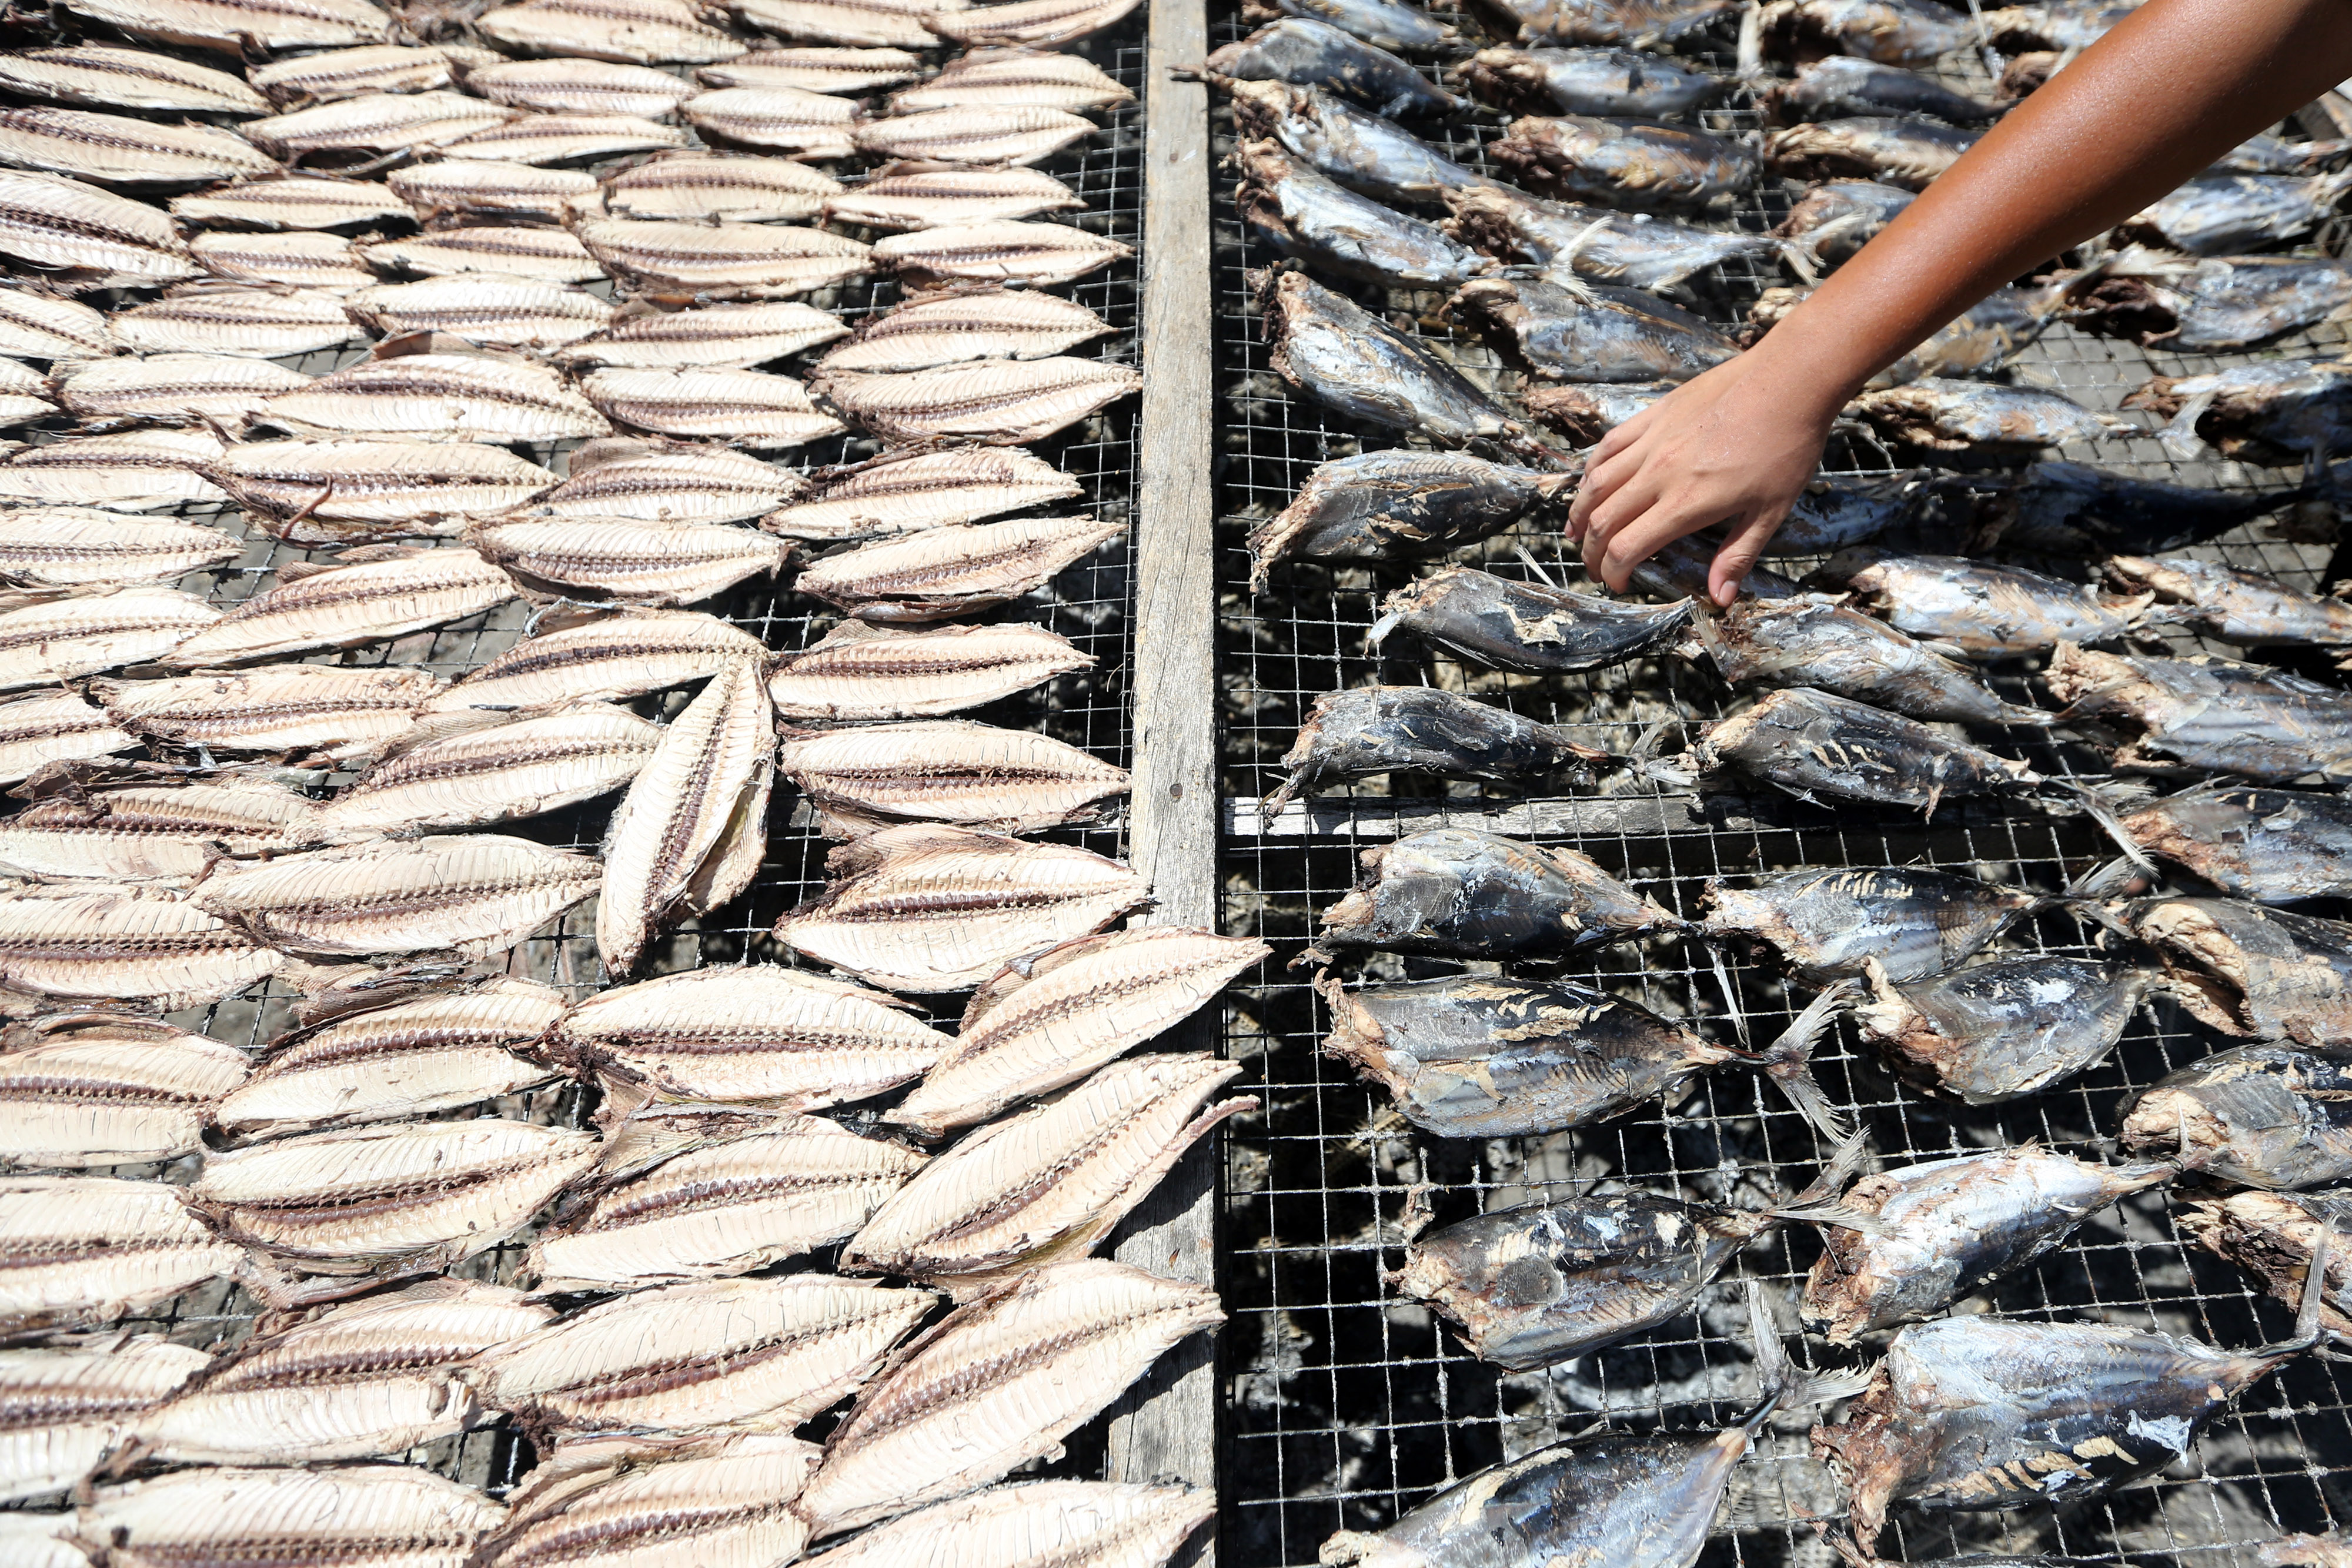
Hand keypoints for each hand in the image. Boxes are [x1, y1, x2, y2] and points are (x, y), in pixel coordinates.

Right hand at [1566, 350, 1838, 605]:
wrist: (1789, 381)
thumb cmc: (1785, 446)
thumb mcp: (1771, 511)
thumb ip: (1737, 556)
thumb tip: (1720, 599)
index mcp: (1686, 503)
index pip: (1627, 547)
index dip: (1613, 572)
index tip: (1617, 583)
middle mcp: (1659, 474)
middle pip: (1604, 520)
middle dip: (1592, 551)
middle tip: (1595, 566)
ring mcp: (1652, 441)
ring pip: (1596, 483)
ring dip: (1580, 513)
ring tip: (1577, 532)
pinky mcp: (1654, 416)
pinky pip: (1609, 445)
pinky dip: (1592, 469)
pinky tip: (1591, 482)